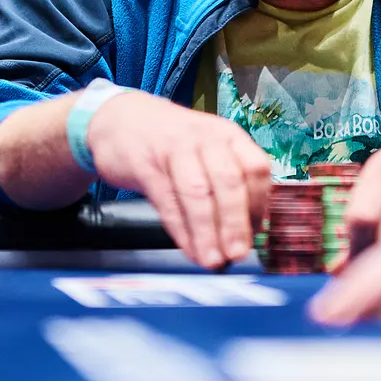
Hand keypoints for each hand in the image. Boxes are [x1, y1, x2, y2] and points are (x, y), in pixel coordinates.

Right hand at [87, 92, 271, 269]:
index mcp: (228, 135)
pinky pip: (168, 202)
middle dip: (235, 222)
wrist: (121, 120)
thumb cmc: (172, 142)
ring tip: (212, 260)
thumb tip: (247, 231)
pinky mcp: (146, 165)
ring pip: (197, 193)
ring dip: (207, 232)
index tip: (256, 234)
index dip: (259, 204)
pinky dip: (181, 231)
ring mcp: (174, 149)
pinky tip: (189, 249)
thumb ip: (227, 184)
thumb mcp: (207, 150)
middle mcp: (205, 138)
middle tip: (237, 254)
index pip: (255, 168)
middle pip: (228, 181)